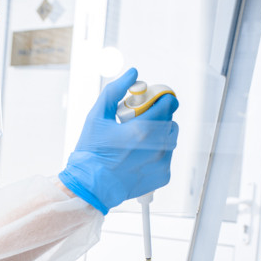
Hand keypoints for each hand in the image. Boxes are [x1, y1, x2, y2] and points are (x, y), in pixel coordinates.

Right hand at [58, 68, 178, 213]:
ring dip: (158, 134)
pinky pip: (168, 156)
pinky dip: (157, 153)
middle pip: (170, 119)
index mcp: (143, 129)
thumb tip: (133, 74)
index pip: (167, 103)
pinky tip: (138, 156)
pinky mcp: (163, 175)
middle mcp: (157, 147)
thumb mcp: (97, 116)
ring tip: (137, 140)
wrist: (90, 187)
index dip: (161, 97)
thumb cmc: (91, 154)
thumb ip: (116, 91)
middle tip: (139, 120)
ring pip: (171, 138)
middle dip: (158, 116)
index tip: (153, 99)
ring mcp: (162, 162)